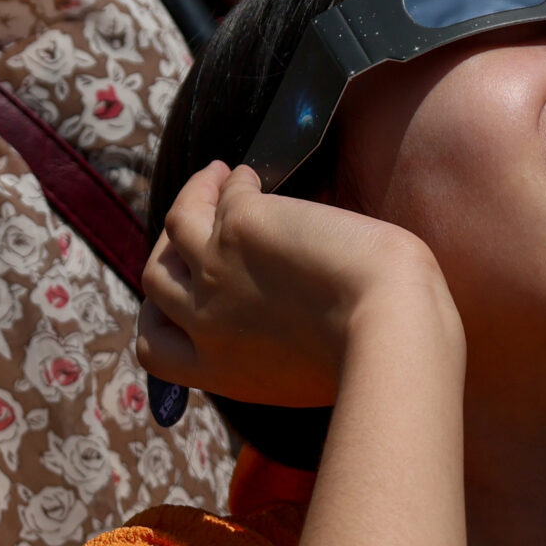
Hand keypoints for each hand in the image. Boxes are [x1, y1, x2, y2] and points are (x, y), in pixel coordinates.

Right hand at [138, 161, 458, 407]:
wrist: (390, 328)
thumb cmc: (373, 355)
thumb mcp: (300, 371)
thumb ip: (270, 348)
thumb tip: (275, 310)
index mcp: (221, 370)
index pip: (155, 350)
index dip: (157, 318)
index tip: (172, 299)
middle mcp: (206, 322)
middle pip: (156, 279)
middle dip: (170, 248)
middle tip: (192, 227)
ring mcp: (215, 272)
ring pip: (176, 222)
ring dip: (193, 195)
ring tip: (217, 177)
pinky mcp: (237, 228)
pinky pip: (222, 192)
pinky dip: (233, 179)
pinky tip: (248, 174)